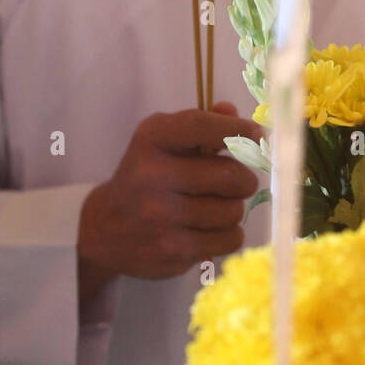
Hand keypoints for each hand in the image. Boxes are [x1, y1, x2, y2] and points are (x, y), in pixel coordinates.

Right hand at [78, 102, 261, 286]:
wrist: (105, 228)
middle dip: (243, 178)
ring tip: (218, 205)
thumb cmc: (145, 176)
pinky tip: (211, 228)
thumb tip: (234, 113)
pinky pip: (229, 240)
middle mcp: (152, 177)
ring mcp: (161, 218)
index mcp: (151, 140)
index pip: (203, 127)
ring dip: (234, 207)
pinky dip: (229, 233)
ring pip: (233, 210)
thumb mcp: (162, 141)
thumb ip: (200, 124)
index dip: (239, 130)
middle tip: (239, 181)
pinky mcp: (173, 252)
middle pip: (230, 175)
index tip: (259, 134)